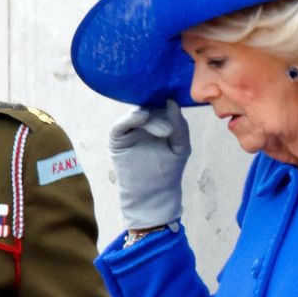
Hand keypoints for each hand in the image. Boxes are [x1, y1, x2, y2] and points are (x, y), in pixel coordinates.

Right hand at [108, 100, 190, 229]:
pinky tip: (142, 116)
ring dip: (150, 119)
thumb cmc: (168, 171)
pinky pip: (120, 125)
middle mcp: (142, 124)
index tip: (177, 101)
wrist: (153, 195)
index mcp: (158, 123)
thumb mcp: (181, 147)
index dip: (168, 101)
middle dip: (161, 115)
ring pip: (136, 114)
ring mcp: (129, 131)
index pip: (161, 105)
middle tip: (170, 131)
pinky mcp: (117, 140)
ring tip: (165, 132)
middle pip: (149, 108)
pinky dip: (129, 118)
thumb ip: (180, 126)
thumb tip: (171, 101)